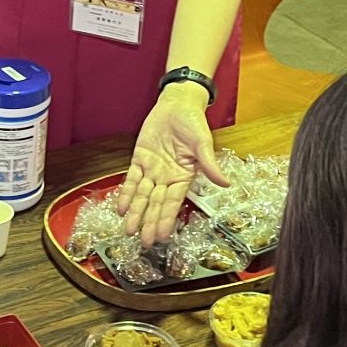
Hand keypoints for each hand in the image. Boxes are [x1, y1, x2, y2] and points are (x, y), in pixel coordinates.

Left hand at [117, 86, 226, 246]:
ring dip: (136, 213)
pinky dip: (126, 193)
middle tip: (144, 242)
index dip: (166, 219)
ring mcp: (152, 169)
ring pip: (142, 195)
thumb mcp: (203, 143)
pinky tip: (121, 208)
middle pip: (156, 204)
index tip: (162, 236)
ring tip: (129, 230)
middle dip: (149, 222)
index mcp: (183, 176)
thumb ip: (210, 165)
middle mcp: (167, 177)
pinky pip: (131, 179)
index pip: (173, 202)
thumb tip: (225, 184)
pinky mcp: (139, 159)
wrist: (177, 104)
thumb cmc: (193, 122)